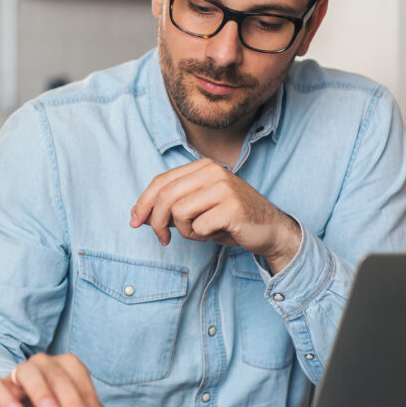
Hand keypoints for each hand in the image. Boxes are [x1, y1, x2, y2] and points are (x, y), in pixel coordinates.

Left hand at [130, 158, 300, 272]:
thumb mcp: (197, 209)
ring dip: (185, 231)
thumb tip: (139, 215)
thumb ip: (172, 207)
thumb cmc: (230, 220)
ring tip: (202, 232)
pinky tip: (217, 233)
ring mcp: (223, 187)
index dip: (143, 202)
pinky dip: (202, 236)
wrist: (270, 230)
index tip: (135, 221)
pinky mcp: (232, 207)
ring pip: (179, 212)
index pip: (161, 181)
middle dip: (156, 222)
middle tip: (162, 239)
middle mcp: (213, 171)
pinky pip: (199, 227)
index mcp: (203, 167)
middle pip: (165, 196)